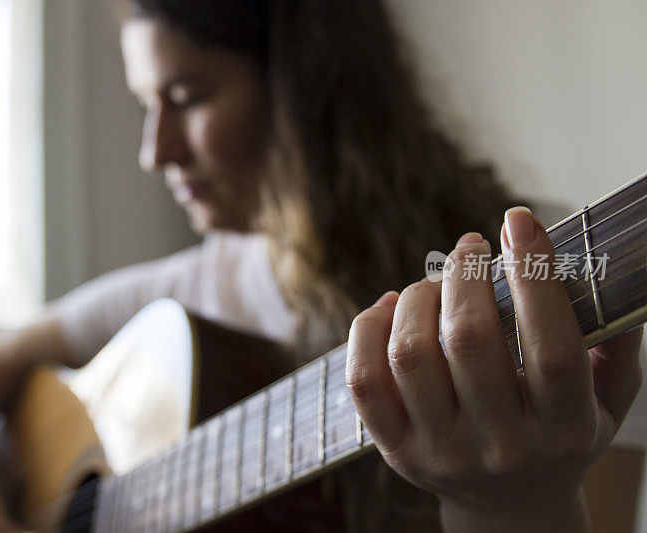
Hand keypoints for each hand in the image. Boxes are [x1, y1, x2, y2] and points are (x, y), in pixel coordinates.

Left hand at [346, 207, 642, 531]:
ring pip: (410, 352)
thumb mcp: (607, 401)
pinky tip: (390, 306)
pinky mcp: (395, 451)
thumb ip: (615, 343)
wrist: (511, 508)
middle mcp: (501, 446)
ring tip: (434, 283)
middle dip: (465, 273)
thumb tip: (608, 270)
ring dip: (419, 296)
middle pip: (469, 338)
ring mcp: (440, 452)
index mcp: (564, 430)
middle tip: (470, 248)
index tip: (520, 220)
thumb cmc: (559, 439)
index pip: (552, 346)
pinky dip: (368, 328)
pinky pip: (364, 380)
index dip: (536, 274)